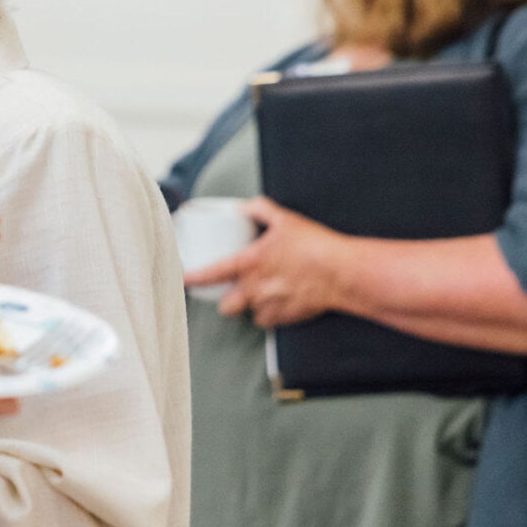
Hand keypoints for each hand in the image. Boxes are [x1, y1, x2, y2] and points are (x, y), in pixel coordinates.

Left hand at [184, 196, 348, 326]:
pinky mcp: (287, 317)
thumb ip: (260, 209)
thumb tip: (245, 206)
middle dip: (227, 300)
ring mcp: (270, 305)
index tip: (184, 281)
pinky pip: (270, 321)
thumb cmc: (315, 246)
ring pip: (250, 314)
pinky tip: (280, 301)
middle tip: (235, 290)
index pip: (210, 275)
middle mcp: (255, 288)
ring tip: (264, 293)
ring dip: (253, 306)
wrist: (342, 272)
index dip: (193, 279)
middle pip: (226, 307)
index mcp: (249, 263)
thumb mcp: (285, 219)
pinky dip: (271, 314)